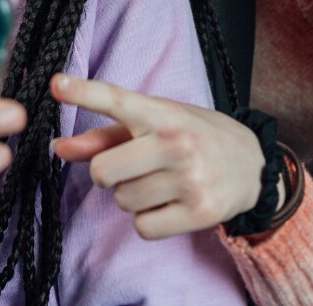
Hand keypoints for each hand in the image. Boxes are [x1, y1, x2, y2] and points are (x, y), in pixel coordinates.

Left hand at [50, 73, 262, 239]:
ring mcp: (190, 179)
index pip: (117, 100)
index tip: (57, 84)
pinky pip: (143, 226)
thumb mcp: (157, 123)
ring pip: (123, 200)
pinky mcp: (200, 212)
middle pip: (104, 171)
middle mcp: (177, 143)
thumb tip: (59, 148)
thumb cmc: (195, 137)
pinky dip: (148, 220)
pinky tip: (170, 204)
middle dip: (107, 174)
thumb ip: (105, 135)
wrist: (255, 165)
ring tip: (160, 183)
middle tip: (131, 167)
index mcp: (164, 113)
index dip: (85, 92)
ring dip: (131, 197)